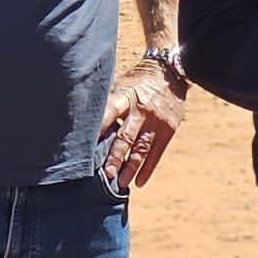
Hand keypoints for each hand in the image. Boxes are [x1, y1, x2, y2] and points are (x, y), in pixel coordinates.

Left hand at [99, 58, 187, 188]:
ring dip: (130, 168)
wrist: (171, 73)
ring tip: (120, 184)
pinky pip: (157, 153)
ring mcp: (156, 122)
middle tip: (105, 175)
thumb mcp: (122, 85)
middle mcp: (141, 111)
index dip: (98, 130)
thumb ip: (109, 103)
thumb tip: (87, 122)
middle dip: (115, 157)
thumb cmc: (137, 81)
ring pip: (141, 149)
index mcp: (125, 96)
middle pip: (126, 137)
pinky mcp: (168, 130)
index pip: (109, 114)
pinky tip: (139, 182)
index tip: (86, 146)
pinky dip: (147, 169)